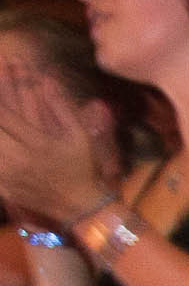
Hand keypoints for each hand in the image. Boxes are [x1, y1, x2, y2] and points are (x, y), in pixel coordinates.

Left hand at [0, 62, 106, 227]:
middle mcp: (19, 159)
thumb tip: (48, 78)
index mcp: (38, 144)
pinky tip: (0, 151)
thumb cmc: (82, 169)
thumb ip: (61, 107)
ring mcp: (10, 175)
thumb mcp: (79, 137)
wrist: (81, 208)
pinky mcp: (5, 188)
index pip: (4, 116)